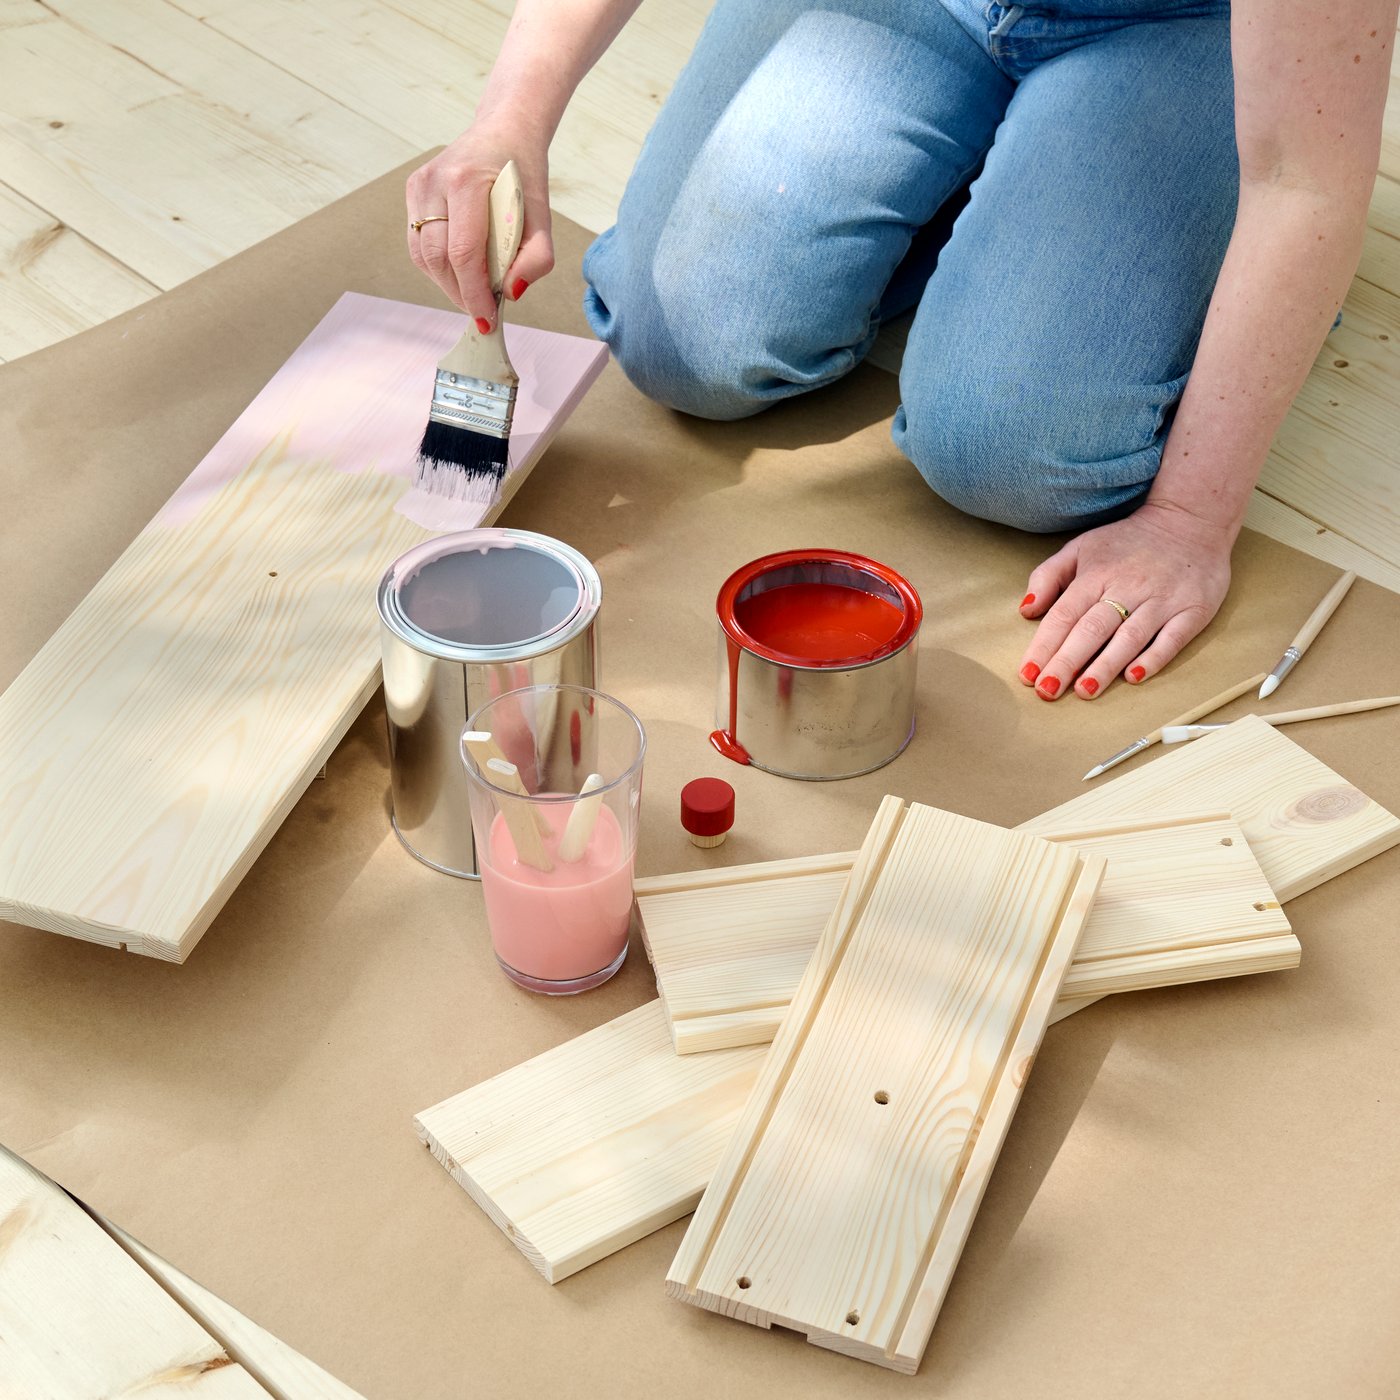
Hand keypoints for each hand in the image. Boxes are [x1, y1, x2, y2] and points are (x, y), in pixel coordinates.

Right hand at [406, 124, 553, 326]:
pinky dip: (438, 266)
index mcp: (467, 181)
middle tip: (483, 311)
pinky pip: (419, 243)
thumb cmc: (523, 177)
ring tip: (472, 293)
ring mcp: (420, 185)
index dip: (474, 292)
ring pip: (423, 255)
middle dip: (461, 293)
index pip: (463, 252)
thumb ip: (536, 258)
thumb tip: (512, 293)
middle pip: (439, 258)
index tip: (487, 318)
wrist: (504, 132)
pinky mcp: (413, 191)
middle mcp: (436, 181)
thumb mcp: (542, 217)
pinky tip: (459, 271)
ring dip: (447, 284)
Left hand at [1016, 503, 1233, 699]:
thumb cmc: (1127, 542)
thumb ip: (1048, 576)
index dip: (1044, 645)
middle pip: (1092, 629)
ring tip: (1084, 690)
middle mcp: (1128, 587)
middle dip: (1067, 662)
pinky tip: (1134, 678)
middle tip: (1048, 690)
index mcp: (1097, 574)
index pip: (1064, 615)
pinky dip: (1153, 658)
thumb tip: (1025, 611)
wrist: (1190, 521)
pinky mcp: (1193, 610)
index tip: (1028, 674)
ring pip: (1130, 637)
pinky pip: (1173, 638)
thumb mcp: (1081, 547)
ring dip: (1106, 665)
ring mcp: (1162, 600)